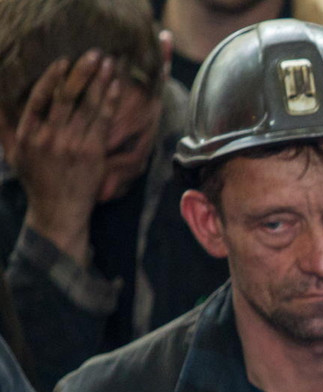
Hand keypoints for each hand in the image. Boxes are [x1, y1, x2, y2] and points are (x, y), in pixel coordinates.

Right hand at [2, 51, 120, 264]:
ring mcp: (72, 145)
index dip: (51, 78)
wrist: (58, 210)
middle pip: (67, 97)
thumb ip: (4, 125)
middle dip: (81, 72)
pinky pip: (102, 121)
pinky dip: (108, 102)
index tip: (63, 60)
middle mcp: (49, 137)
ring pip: (87, 106)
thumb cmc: (36, 179)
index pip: (39, 98)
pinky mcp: (92, 153)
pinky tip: (115, 86)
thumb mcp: (13, 152)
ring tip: (108, 62)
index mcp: (28, 134)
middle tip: (93, 53)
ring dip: (99, 81)